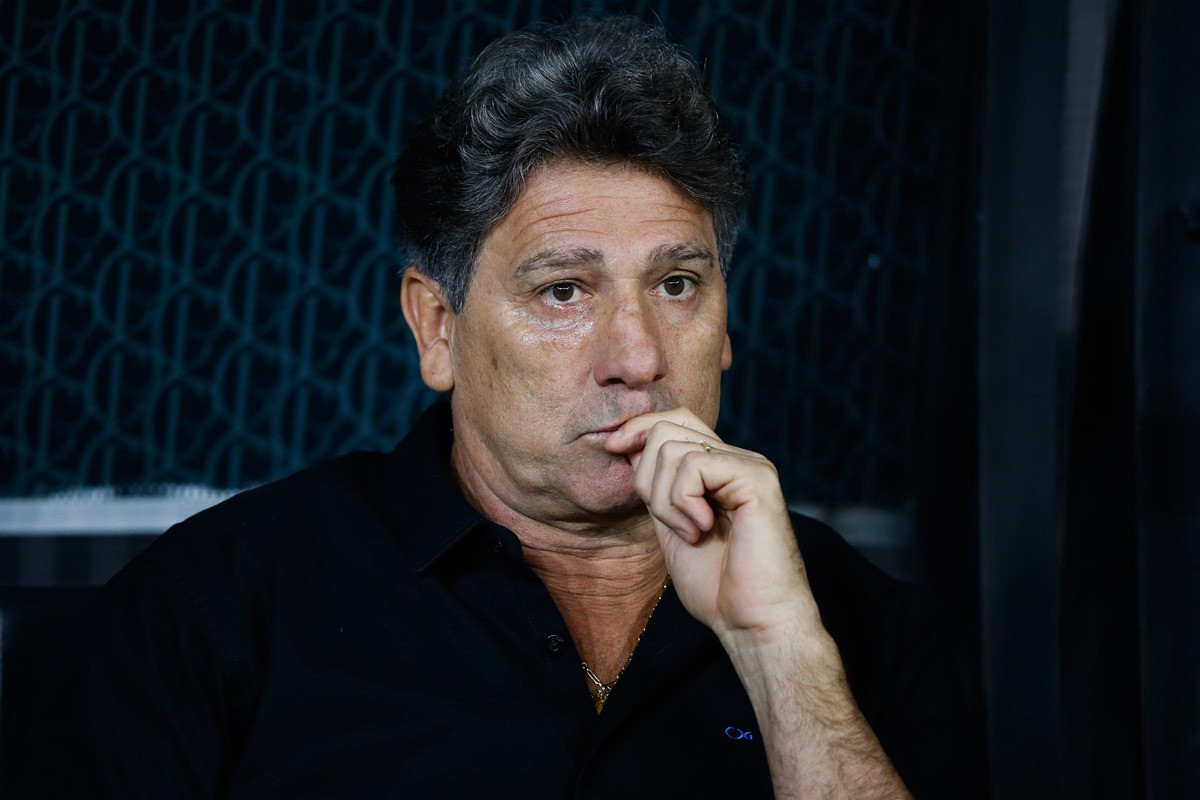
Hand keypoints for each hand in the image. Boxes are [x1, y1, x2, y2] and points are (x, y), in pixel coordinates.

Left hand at [608, 410, 911, 797]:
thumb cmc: (717, 587)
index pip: (674, 421)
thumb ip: (657, 487)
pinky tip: (701, 530)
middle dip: (647, 475)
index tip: (612, 449)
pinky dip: (682, 502)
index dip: (638, 429)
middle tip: (668, 521)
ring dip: (665, 499)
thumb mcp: (671, 525)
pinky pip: (694, 465)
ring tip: (690, 532)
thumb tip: (627, 445)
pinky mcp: (756, 478)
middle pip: (667, 427)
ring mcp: (749, 465)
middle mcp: (738, 459)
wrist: (753, 623)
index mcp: (720, 469)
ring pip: (672, 448)